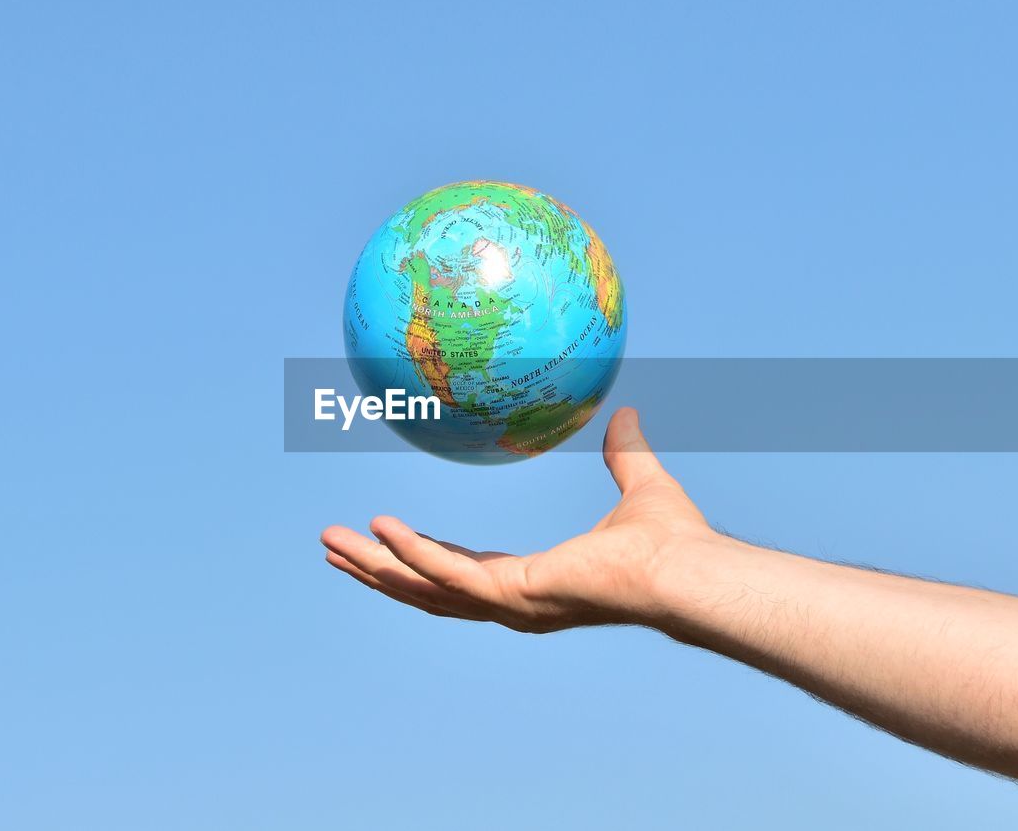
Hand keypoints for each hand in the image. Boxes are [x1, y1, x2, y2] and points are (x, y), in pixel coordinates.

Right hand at [321, 407, 718, 632]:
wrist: (685, 568)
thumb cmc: (672, 539)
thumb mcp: (638, 480)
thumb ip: (624, 452)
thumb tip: (625, 413)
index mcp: (532, 581)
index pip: (461, 573)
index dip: (419, 556)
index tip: (385, 537)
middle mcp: (514, 601)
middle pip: (426, 590)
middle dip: (378, 570)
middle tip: (333, 546)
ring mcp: (510, 604)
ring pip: (424, 588)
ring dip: (376, 567)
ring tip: (332, 543)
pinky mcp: (514, 595)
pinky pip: (449, 573)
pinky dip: (412, 553)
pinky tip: (379, 529)